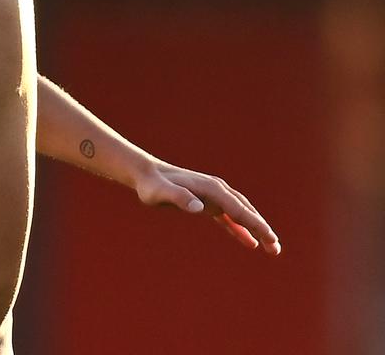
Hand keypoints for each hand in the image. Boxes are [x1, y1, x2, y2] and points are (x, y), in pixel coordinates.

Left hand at [134, 160, 280, 254]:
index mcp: (211, 188)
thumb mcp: (160, 193)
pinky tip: (249, 242)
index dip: (254, 223)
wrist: (146, 174)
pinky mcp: (208, 203)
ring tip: (271, 247)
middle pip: (245, 211)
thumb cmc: (152, 186)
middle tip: (276, 248)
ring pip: (241, 214)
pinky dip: (240, 229)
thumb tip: (199, 208)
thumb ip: (179, 198)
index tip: (269, 237)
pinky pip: (229, 218)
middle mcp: (217, 190)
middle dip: (262, 229)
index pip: (238, 209)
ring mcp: (214, 196)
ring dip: (256, 229)